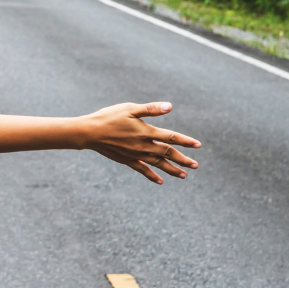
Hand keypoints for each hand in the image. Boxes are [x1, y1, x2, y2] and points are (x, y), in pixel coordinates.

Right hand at [81, 102, 199, 184]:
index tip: (198, 145)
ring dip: (171, 170)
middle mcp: (143, 146)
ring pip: (158, 164)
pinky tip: (160, 181)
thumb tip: (170, 106)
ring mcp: (135, 155)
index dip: (185, 141)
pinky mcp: (127, 160)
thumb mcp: (130, 109)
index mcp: (146, 132)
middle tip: (195, 166)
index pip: (170, 137)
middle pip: (167, 153)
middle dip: (182, 160)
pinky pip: (142, 170)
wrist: (90, 132)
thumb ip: (150, 109)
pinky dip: (152, 175)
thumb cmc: (109, 117)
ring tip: (184, 175)